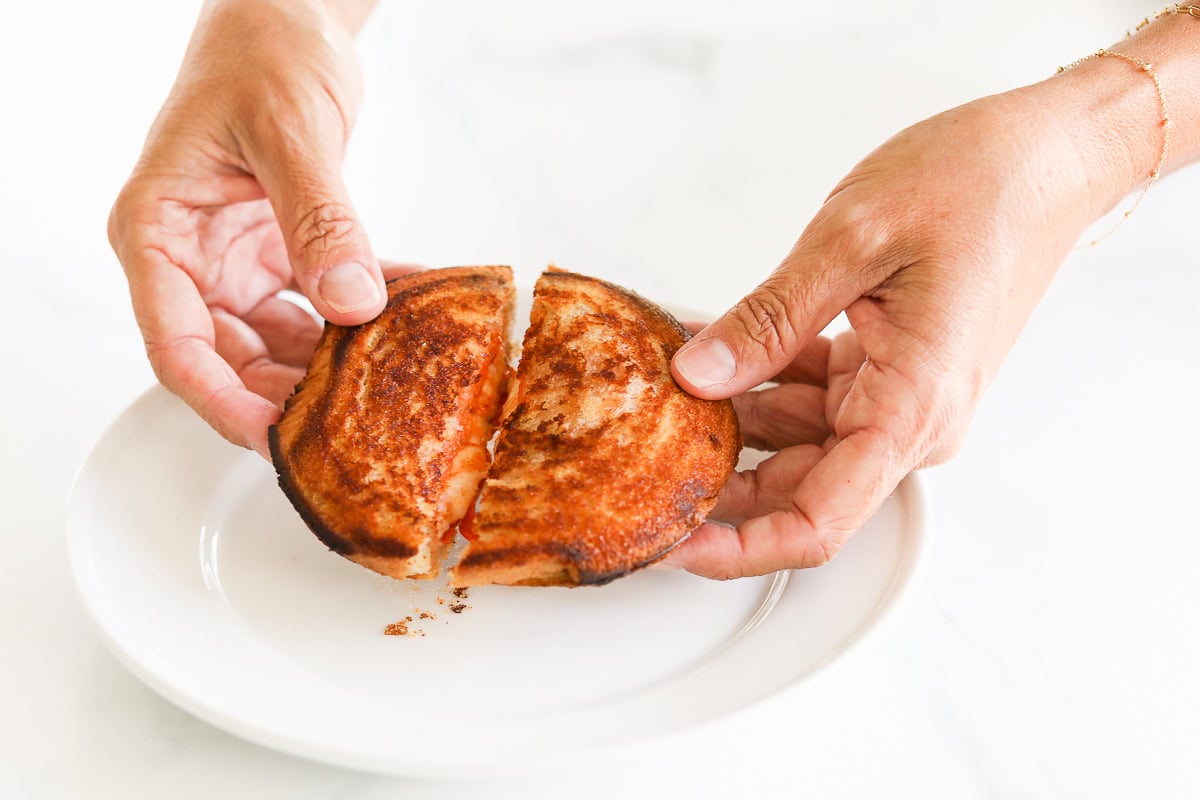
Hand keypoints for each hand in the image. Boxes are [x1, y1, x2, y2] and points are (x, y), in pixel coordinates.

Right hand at [107, 0, 393, 458]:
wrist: (285, 19)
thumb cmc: (260, 54)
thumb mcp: (290, 133)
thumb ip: (319, 220)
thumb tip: (352, 302)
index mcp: (158, 233)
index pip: (176, 345)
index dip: (222, 402)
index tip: (272, 440)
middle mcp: (190, 257)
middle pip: (229, 358)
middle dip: (287, 397)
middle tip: (351, 427)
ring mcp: (233, 260)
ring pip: (276, 343)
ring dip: (331, 364)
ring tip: (388, 381)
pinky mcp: (277, 253)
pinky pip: (318, 304)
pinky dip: (361, 314)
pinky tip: (408, 318)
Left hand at [665, 87, 1139, 578]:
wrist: (1047, 158)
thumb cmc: (981, 187)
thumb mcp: (851, 242)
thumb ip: (769, 319)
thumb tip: (698, 376)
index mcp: (911, 409)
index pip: (816, 524)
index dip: (734, 547)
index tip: (671, 540)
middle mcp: (909, 421)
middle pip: (795, 490)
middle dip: (715, 482)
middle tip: (640, 457)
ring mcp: (900, 398)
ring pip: (797, 443)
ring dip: (731, 423)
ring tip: (664, 393)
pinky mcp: (891, 371)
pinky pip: (812, 398)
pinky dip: (761, 380)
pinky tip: (715, 351)